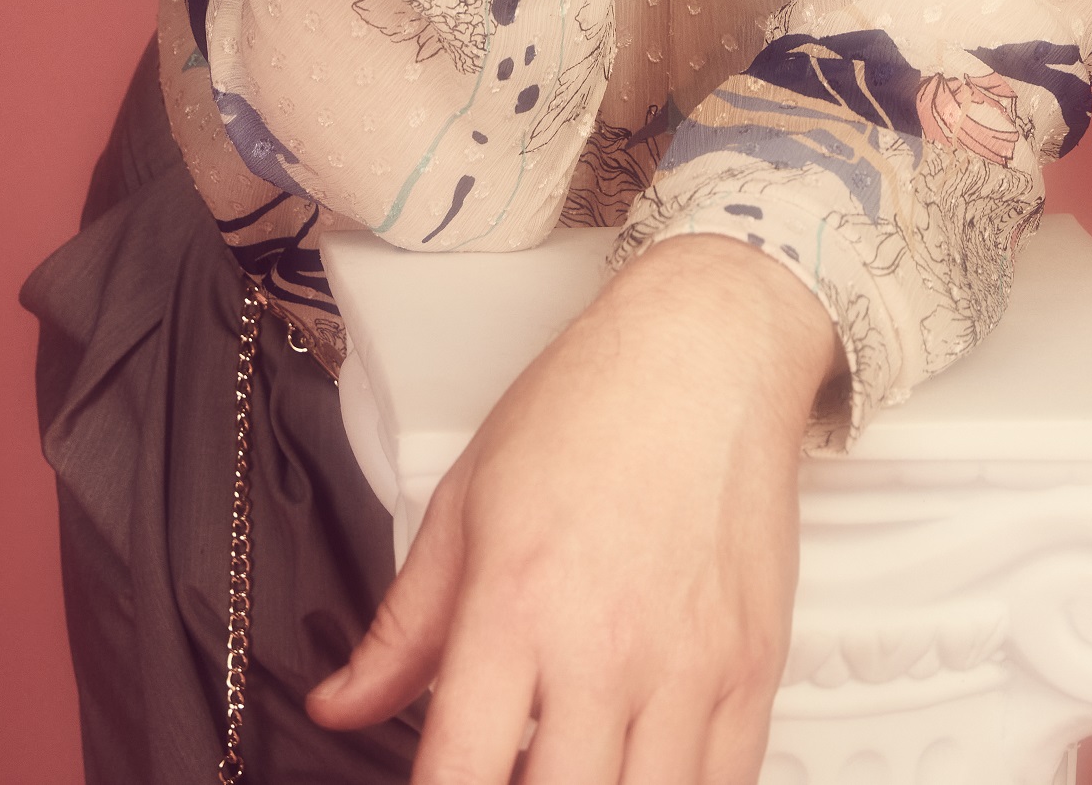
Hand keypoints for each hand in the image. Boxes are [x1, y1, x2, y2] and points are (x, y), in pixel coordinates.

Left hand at [308, 237, 840, 784]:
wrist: (704, 349)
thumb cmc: (587, 408)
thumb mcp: (465, 504)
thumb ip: (402, 627)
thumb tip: (339, 704)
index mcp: (514, 604)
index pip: (459, 773)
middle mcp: (603, 647)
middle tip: (506, 773)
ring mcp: (687, 668)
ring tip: (568, 765)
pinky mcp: (751, 671)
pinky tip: (636, 768)